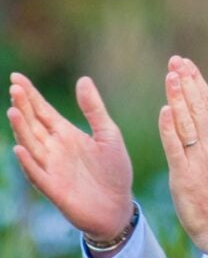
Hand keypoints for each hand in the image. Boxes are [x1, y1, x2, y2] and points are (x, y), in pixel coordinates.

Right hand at [6, 73, 133, 241]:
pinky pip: (37, 174)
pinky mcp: (54, 188)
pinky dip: (28, 162)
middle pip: (34, 124)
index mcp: (67, 134)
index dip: (30, 95)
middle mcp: (55, 149)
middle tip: (15, 87)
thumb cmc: (114, 170)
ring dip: (22, 130)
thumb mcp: (109, 134)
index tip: (17, 77)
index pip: (44, 111)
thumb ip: (94, 109)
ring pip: (31, 145)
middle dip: (24, 107)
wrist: (118, 205)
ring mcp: (52, 168)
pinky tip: (20, 149)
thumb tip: (83, 79)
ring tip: (14, 111)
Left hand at [158, 56, 207, 251]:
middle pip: (198, 108)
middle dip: (187, 83)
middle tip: (175, 61)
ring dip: (179, 98)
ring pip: (187, 123)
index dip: (197, 82)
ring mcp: (199, 159)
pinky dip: (170, 129)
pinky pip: (176, 147)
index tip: (186, 63)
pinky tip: (164, 111)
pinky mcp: (184, 174)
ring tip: (171, 76)